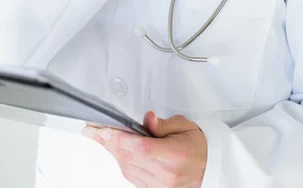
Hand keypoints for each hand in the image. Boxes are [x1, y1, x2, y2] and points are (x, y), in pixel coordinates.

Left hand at [82, 111, 207, 187]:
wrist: (210, 169)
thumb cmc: (197, 147)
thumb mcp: (185, 126)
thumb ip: (164, 124)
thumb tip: (148, 119)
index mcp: (174, 155)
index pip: (140, 147)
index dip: (119, 139)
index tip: (103, 130)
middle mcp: (166, 174)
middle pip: (129, 157)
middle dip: (108, 142)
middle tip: (92, 131)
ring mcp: (160, 186)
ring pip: (128, 168)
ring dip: (113, 152)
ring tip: (101, 138)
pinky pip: (132, 177)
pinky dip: (122, 163)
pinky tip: (116, 152)